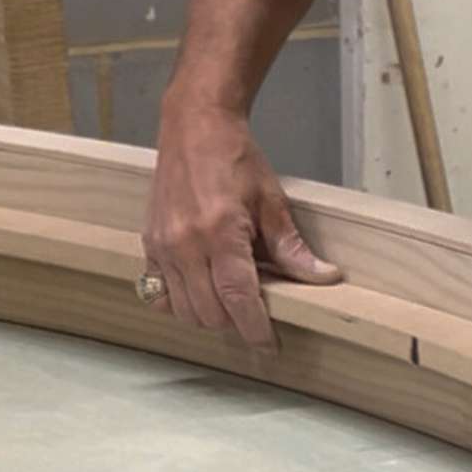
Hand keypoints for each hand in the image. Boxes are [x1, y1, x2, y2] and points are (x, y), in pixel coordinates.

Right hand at [142, 100, 341, 347]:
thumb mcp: (272, 202)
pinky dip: (178, 304)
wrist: (194, 126)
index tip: (269, 345)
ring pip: (184, 310)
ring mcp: (163, 245)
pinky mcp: (148, 244)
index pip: (238, 298)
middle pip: (211, 312)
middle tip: (253, 312)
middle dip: (236, 322)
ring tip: (227, 300)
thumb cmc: (234, 159)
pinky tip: (198, 292)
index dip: (255, 329)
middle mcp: (185, 243)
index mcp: (220, 232)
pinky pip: (158, 295)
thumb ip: (292, 248)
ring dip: (209, 316)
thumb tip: (323, 277)